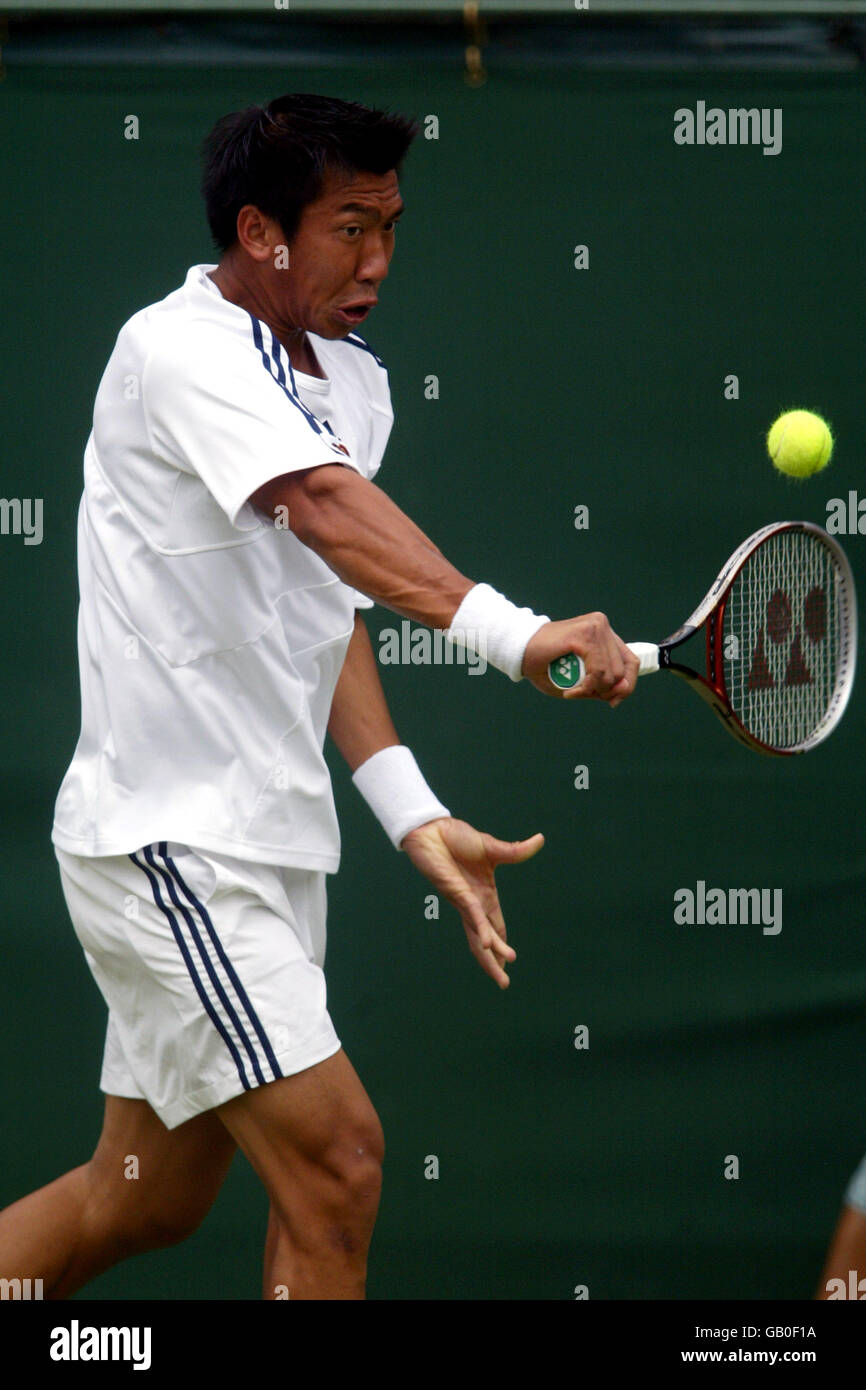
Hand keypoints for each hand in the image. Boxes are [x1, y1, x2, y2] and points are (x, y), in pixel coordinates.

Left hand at [401, 818, 543, 988]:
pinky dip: (484, 931)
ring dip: (490, 957)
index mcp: (483, 896)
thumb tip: (541, 839)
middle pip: (487, 940)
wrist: (433, 830)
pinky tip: (491, 945)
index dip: (501, 944)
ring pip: (480, 936)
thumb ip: (517, 850)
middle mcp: (474, 904)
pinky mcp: (458, 894)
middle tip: (503, 984)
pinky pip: (474, 916)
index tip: (508, 962)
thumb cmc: (456, 839)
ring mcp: (464, 902)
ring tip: (502, 977)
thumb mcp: (493, 848)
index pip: (495, 926)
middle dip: (494, 963)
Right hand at [522, 612, 638, 706]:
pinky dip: (586, 688)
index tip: (611, 701)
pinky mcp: (584, 635)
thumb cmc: (544, 664)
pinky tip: (571, 692)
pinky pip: (598, 672)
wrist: (518, 650)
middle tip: (580, 694)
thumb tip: (621, 692)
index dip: (627, 685)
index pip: (631, 662)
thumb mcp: (578, 680)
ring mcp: (595, 627)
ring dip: (592, 691)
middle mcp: (602, 626)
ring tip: (572, 691)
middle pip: (623, 670)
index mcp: (604, 633)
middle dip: (604, 691)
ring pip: (611, 674)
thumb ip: (601, 686)